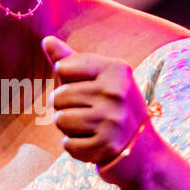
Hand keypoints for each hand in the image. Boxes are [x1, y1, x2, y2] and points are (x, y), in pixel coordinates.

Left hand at [41, 36, 160, 186]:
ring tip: (88, 127)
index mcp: (116, 70)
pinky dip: (75, 147)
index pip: (64, 67)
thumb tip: (46, 40)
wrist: (144, 149)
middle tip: (86, 112)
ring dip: (68, 127)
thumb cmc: (114, 107)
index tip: (83, 88)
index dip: (66, 80)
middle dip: (64, 107)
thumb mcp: (100, 78)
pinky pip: (68, 145)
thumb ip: (71, 60)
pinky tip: (92, 143)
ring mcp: (112, 120)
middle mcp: (116, 93)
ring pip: (60, 120)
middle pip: (58, 96)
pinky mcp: (106, 146)